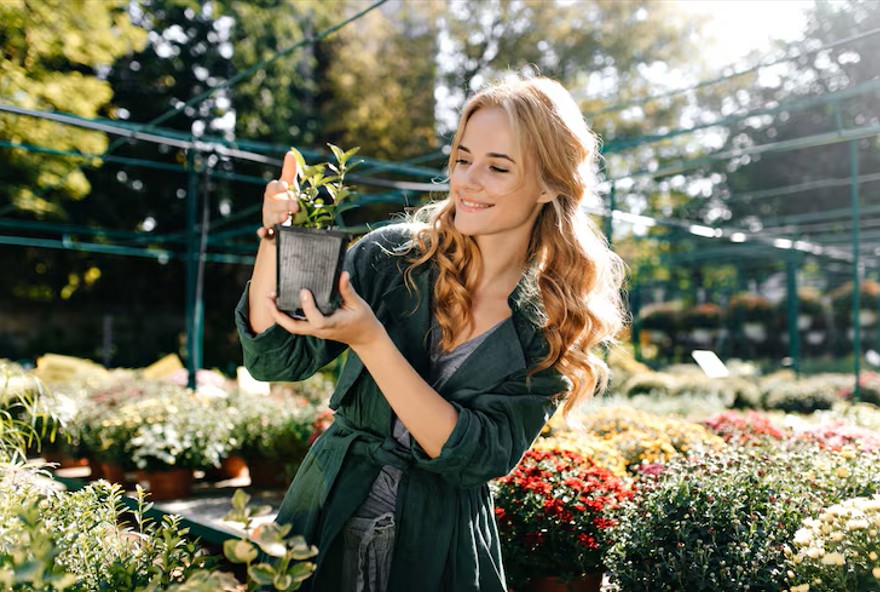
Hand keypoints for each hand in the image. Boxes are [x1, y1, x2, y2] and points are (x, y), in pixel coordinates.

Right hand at [258, 151, 299, 238]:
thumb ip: (290, 171)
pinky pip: (265, 234)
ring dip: (277, 218)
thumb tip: (290, 152)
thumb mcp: (290, 187)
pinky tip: (264, 233)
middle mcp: (269, 206)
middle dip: (284, 205)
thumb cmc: (286, 200)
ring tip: (286, 217)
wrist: (283, 225)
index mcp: (273, 194)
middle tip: (296, 206)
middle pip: (274, 205)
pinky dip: (263, 233)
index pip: (272, 188)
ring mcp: (268, 220)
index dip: (278, 187)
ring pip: (271, 219)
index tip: (286, 186)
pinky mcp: (270, 233)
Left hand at [264, 271, 385, 350]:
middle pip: (293, 327)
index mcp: (332, 324)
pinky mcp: (314, 329)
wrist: (365, 338)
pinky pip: (296, 324)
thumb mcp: (358, 305)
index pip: (316, 319)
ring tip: (270, 299)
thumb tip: (342, 273)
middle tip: (269, 297)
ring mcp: (315, 331)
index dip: (308, 306)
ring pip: (292, 327)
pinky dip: (286, 316)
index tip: (304, 290)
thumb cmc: (363, 320)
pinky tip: (281, 303)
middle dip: (278, 314)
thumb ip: (348, 290)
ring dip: (279, 315)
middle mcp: (320, 330)